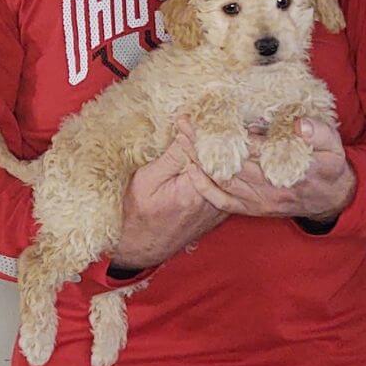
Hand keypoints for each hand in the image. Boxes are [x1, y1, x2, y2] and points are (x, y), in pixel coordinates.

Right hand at [110, 129, 227, 269]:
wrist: (142, 248)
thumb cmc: (138, 214)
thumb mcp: (147, 180)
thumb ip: (172, 156)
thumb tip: (189, 130)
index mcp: (195, 191)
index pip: (209, 151)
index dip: (202, 130)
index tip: (193, 117)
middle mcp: (214, 201)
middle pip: (223, 160)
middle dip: (216, 138)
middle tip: (208, 118)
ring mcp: (220, 207)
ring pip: (227, 171)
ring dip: (221, 151)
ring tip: (213, 130)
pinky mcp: (220, 210)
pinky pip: (226, 183)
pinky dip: (222, 167)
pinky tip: (215, 153)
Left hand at [185, 118, 356, 221]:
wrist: (332, 199)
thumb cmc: (329, 166)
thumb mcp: (334, 146)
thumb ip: (320, 133)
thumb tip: (301, 125)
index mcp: (290, 169)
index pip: (253, 150)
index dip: (229, 134)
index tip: (208, 116)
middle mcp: (270, 188)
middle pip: (230, 164)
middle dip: (203, 143)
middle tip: (183, 122)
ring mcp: (260, 201)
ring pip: (222, 181)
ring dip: (198, 161)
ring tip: (180, 138)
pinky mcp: (254, 209)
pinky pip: (223, 202)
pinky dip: (204, 188)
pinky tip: (190, 170)